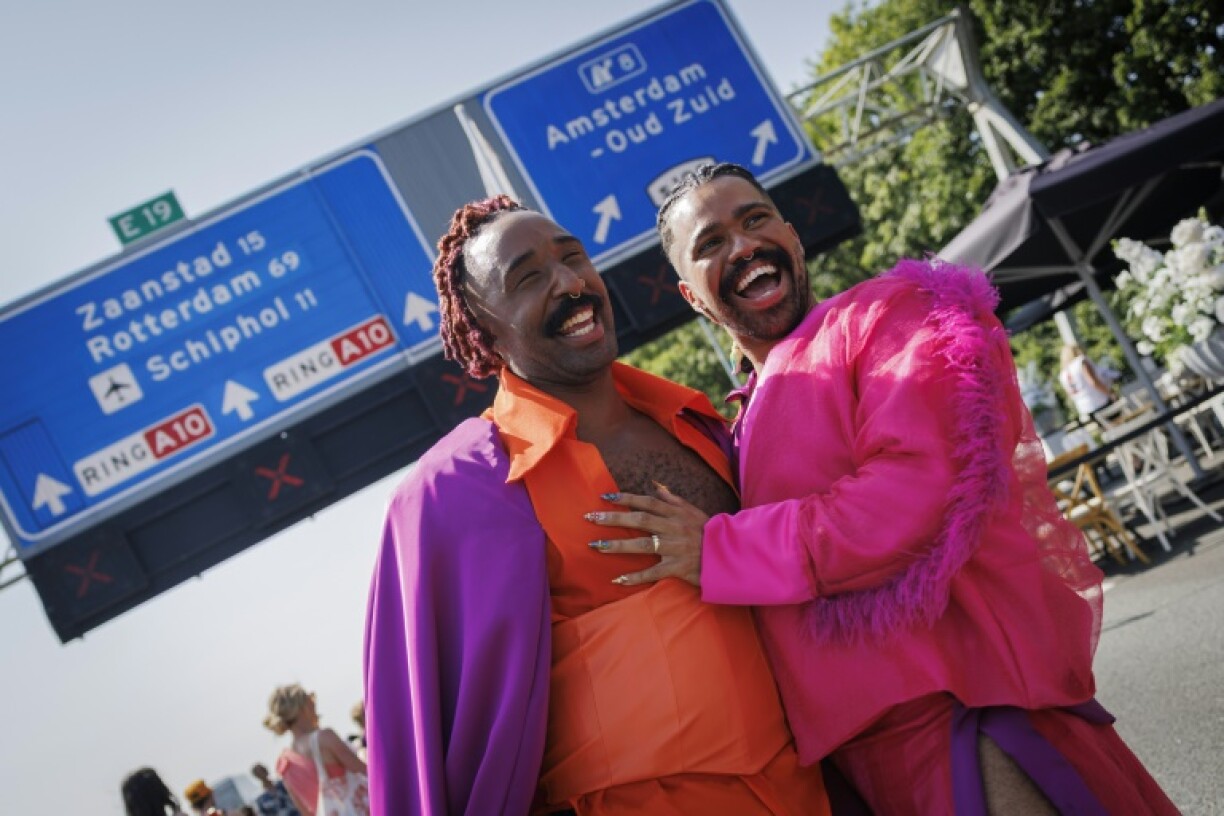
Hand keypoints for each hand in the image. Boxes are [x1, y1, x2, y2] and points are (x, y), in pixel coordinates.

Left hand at [585, 484, 707, 586]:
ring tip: (596, 545)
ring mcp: (674, 548)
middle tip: (590, 518)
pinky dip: (635, 577)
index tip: (606, 497)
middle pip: (639, 520)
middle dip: (613, 518)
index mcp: (676, 514)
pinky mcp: (677, 567)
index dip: (626, 498)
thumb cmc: (709, 532)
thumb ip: (673, 499)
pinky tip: (617, 580)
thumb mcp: (693, 511)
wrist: (728, 554)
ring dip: (617, 545)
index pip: (647, 502)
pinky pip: (652, 572)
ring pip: (641, 544)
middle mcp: (673, 528)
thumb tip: (656, 486)